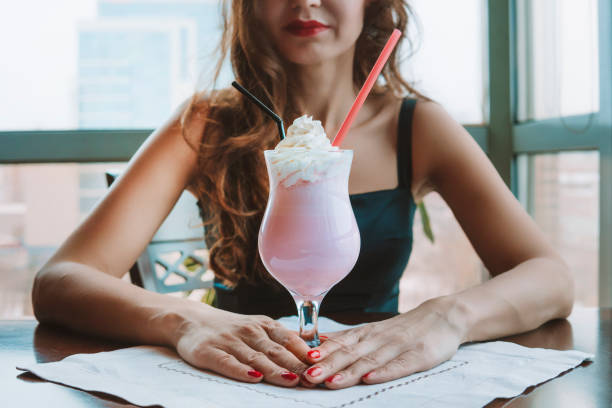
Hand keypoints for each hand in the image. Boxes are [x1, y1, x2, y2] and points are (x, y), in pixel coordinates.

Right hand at [172, 306, 311, 386]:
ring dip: (275, 370)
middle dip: (296, 366)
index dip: (305, 354)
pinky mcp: (210, 352)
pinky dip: (241, 370)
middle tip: (313, 379)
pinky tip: (253, 378)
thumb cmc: (231, 328)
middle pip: (276, 351)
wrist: (191, 320)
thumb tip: (313, 353)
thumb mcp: (258, 327)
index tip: (321, 366)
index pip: (289, 340)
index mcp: (264, 325)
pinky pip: (228, 363)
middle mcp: (249, 331)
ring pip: (256, 358)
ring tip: (291, 380)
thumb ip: (281, 339)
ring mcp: (229, 342)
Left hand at [301, 297, 466, 388]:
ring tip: (330, 382)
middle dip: (328, 365)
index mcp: (366, 334)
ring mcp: (398, 347)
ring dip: (349, 372)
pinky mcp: (418, 356)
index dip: (320, 354)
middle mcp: (378, 339)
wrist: (443, 316)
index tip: (300, 362)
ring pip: (370, 361)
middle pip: (350, 354)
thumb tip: (316, 343)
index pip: (339, 343)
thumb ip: (347, 338)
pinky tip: (370, 379)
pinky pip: (399, 365)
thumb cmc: (403, 328)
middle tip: (308, 376)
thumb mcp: (373, 330)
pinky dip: (384, 372)